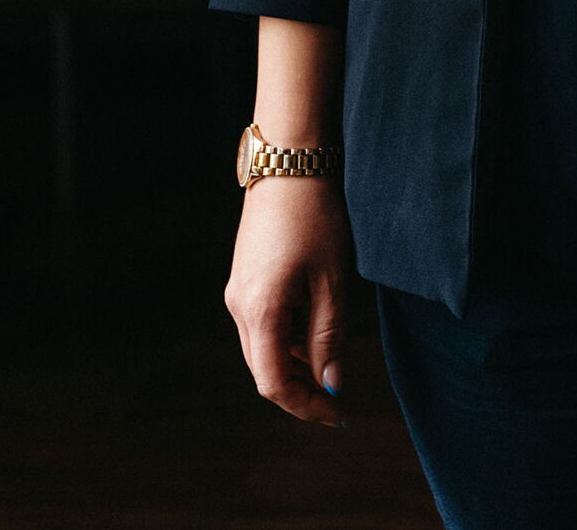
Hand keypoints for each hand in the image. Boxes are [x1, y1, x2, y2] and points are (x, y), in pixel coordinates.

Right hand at [223, 175, 352, 429]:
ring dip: (295, 366)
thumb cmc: (315, 215)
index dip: (306, 406)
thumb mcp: (332, 278)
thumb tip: (331, 385)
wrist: (290, 161)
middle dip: (301, 391)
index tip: (338, 414)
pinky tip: (314, 335)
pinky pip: (261, 325)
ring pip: (262, 349)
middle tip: (338, 399)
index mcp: (259, 311)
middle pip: (265, 370)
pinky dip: (287, 341)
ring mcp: (238, 292)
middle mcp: (239, 306)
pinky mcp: (245, 278)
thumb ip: (330, 335)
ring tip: (331, 368)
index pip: (275, 383)